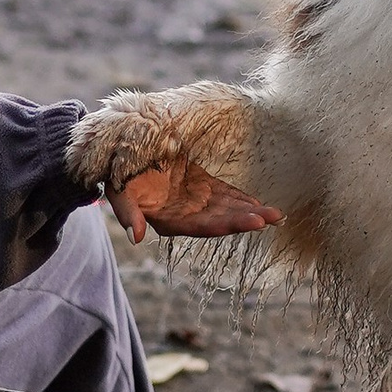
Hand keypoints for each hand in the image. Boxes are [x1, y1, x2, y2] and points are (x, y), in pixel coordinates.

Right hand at [108, 162, 282, 244]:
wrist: (118, 152)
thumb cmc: (115, 173)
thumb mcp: (117, 190)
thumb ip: (127, 213)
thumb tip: (136, 238)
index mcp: (166, 219)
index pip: (201, 226)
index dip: (226, 224)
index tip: (252, 222)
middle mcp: (183, 214)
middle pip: (220, 220)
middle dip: (246, 219)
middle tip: (272, 218)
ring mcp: (193, 200)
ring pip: (226, 208)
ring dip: (250, 211)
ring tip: (276, 215)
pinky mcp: (199, 185)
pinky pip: (224, 194)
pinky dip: (242, 199)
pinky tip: (260, 204)